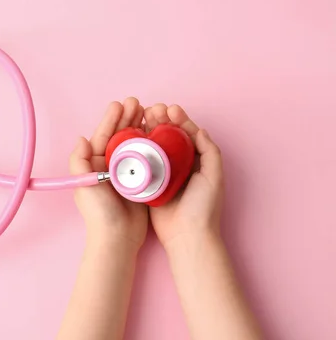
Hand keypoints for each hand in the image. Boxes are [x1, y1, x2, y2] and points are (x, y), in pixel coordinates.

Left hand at [69, 97, 148, 253]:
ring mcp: (125, 172)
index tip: (121, 104)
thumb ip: (79, 161)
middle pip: (119, 136)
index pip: (103, 136)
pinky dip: (151, 143)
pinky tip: (158, 132)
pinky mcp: (141, 180)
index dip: (111, 119)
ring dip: (140, 127)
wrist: (118, 238)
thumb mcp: (84, 185)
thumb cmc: (100, 213)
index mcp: (94, 165)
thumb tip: (81, 138)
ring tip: (149, 112)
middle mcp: (109, 166)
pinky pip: (146, 156)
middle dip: (127, 118)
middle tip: (138, 103)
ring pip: (133, 143)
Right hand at [144, 104, 223, 248]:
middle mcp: (178, 165)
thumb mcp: (214, 176)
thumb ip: (209, 151)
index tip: (170, 109)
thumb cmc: (203, 207)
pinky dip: (136, 149)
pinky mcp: (148, 184)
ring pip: (153, 146)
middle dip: (160, 120)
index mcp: (195, 161)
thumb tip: (199, 129)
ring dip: (148, 130)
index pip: (186, 134)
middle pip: (168, 137)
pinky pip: (141, 162)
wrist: (186, 236)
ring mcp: (162, 174)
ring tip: (142, 118)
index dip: (179, 119)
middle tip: (152, 110)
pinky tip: (130, 137)